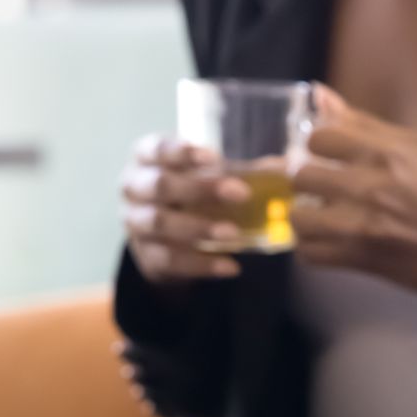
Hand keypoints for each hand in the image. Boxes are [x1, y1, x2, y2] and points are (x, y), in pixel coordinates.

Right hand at [120, 135, 249, 283]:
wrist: (165, 237)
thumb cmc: (191, 193)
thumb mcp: (207, 176)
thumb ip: (236, 171)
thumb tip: (283, 170)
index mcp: (146, 158)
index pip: (158, 149)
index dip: (182, 153)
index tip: (214, 157)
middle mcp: (134, 187)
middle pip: (161, 185)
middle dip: (200, 189)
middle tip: (241, 194)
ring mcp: (135, 222)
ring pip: (161, 224)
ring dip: (199, 228)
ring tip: (234, 235)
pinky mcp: (145, 255)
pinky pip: (170, 260)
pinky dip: (202, 265)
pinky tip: (231, 267)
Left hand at [291, 87, 416, 302]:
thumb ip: (364, 123)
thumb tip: (319, 94)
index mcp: (388, 152)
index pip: (320, 137)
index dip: (318, 146)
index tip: (327, 155)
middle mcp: (372, 186)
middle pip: (302, 176)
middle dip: (307, 181)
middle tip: (321, 188)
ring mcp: (363, 226)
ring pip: (300, 217)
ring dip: (306, 217)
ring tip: (320, 217)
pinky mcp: (361, 259)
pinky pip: (310, 253)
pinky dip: (313, 248)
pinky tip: (328, 242)